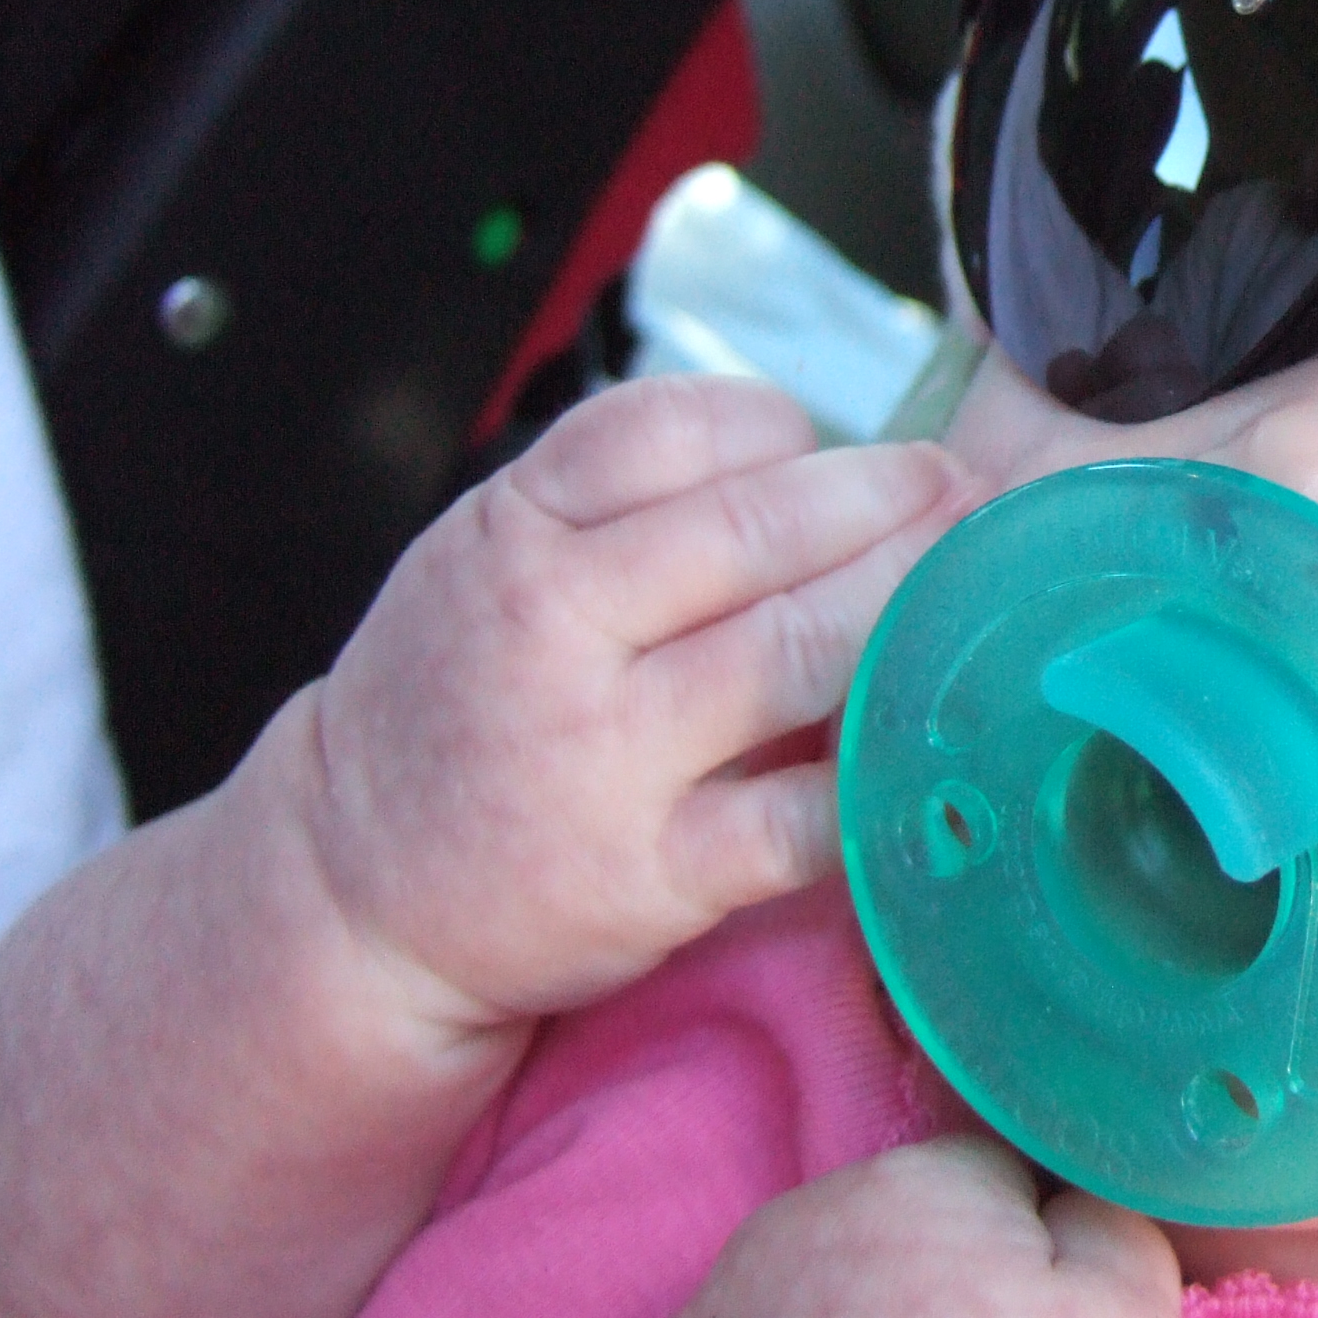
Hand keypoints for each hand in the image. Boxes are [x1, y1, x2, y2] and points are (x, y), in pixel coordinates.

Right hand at [297, 374, 984, 1032]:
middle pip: (760, 531)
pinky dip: (878, 767)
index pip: (670, 428)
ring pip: (797, 652)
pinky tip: (931, 732)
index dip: (776, 426)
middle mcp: (553, 631)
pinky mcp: (653, 874)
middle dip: (885, 499)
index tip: (829, 446)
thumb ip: (615, 506)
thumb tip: (810, 459)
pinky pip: (802, 812)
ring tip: (967, 584)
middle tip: (956, 491)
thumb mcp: (484, 562)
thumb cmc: (455, 702)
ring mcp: (605, 756)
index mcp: (513, 535)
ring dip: (905, 606)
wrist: (350, 891)